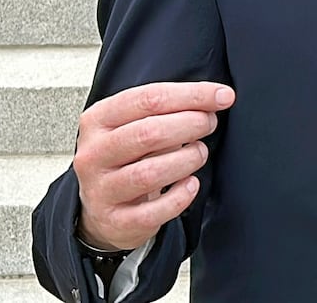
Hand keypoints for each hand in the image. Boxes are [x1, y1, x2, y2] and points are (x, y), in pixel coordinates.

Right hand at [73, 82, 235, 251]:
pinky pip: (153, 211)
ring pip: (150, 173)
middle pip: (148, 133)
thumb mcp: (137, 124)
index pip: (148, 99)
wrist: (102, 209)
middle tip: (209, 124)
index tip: (222, 95)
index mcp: (98, 120)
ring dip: (187, 159)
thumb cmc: (129, 157)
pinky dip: (180, 196)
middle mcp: (94, 154)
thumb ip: (171, 108)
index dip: (192, 95)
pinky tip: (191, 184)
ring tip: (199, 153)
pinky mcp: (115, 221)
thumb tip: (217, 97)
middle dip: (191, 124)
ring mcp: (101, 190)